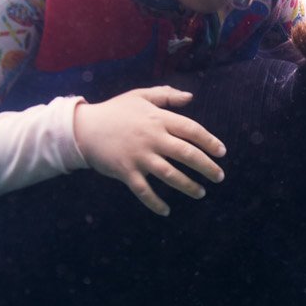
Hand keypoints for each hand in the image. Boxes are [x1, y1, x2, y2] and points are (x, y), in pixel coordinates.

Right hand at [72, 86, 226, 215]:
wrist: (83, 128)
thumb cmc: (114, 111)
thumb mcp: (140, 96)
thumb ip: (166, 95)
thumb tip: (190, 97)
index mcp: (157, 119)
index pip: (191, 130)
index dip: (209, 141)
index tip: (222, 152)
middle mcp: (152, 138)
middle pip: (186, 154)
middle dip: (207, 167)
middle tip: (219, 177)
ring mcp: (139, 156)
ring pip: (170, 175)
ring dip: (188, 186)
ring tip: (201, 193)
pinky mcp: (125, 172)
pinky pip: (144, 191)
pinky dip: (155, 203)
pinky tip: (166, 211)